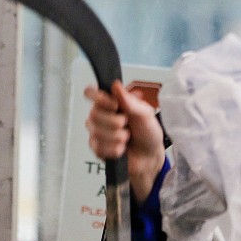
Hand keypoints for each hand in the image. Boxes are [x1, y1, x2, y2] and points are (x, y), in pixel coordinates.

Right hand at [85, 80, 164, 202]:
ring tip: (127, 138)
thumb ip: (129, 101)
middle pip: (93, 114)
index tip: (115, 105)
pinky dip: (115, 149)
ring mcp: (96, 132)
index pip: (90, 92)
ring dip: (118, 137)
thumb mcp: (144, 114)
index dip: (99, 98)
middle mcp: (100, 115)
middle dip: (115, 122)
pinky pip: (99, 148)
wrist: (150, 155)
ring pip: (97, 132)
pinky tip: (122, 148)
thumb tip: (115, 85)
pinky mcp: (97, 149)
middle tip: (127, 125)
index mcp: (110, 102)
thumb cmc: (147, 132)